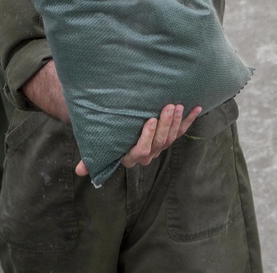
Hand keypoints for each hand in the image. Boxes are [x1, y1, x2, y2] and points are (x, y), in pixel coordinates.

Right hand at [75, 103, 202, 176]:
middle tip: (168, 106)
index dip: (147, 137)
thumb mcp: (100, 146)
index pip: (141, 150)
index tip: (150, 120)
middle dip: (165, 124)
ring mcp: (160, 146)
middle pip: (159, 142)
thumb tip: (79, 171)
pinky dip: (190, 120)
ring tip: (178, 105)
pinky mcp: (170, 137)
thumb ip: (92, 157)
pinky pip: (182, 131)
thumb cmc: (109, 136)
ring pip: (171, 137)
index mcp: (131, 157)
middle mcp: (148, 154)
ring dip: (176, 121)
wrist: (122, 129)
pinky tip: (197, 108)